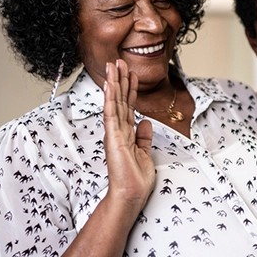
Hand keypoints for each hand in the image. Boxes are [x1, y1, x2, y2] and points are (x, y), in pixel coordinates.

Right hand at [102, 59, 155, 211]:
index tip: (130, 73)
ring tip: (113, 65)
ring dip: (114, 83)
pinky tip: (110, 85)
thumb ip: (144, 137)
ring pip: (114, 102)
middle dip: (120, 79)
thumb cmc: (136, 179)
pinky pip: (111, 114)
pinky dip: (111, 98)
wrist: (130, 195)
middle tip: (119, 60)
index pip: (129, 106)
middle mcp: (118, 130)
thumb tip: (146, 122)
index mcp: (127, 133)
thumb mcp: (145, 153)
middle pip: (120, 100)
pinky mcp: (113, 138)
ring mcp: (114, 133)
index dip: (130, 89)